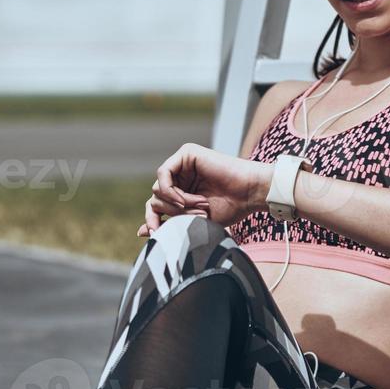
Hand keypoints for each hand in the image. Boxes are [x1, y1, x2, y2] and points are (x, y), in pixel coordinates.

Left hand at [138, 142, 271, 236]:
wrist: (249, 195)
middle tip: (189, 219)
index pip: (156, 206)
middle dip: (169, 213)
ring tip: (199, 206)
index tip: (157, 234)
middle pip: (155, 198)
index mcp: (181, 192)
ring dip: (176, 204)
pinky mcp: (186, 154)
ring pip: (157, 189)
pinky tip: (184, 199)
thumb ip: (168, 223)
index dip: (153, 220)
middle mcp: (180, 177)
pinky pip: (163, 174)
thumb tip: (140, 231)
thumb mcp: (193, 222)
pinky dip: (170, 191)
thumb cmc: (229, 209)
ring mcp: (182, 164)